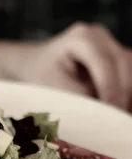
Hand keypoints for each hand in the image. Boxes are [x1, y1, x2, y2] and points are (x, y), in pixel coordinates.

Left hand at [0, 23, 131, 109]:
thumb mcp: (55, 88)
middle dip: (123, 95)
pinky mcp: (118, 58)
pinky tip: (119, 110)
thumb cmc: (41, 75)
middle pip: (124, 65)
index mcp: (82, 38)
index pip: (105, 64)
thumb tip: (105, 113)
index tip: (112, 115)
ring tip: (118, 119)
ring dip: (127, 95)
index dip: (111, 90)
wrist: (35, 64)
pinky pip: (130, 76)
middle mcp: (100, 36)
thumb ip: (82, 98)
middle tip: (118, 122)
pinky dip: (126, 94)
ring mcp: (111, 45)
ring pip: (131, 71)